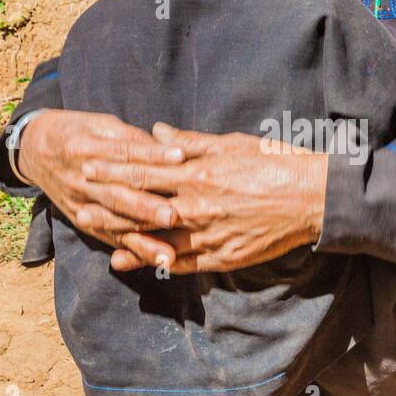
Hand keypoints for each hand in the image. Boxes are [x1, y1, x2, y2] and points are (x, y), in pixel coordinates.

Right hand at [17, 109, 185, 260]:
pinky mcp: (82, 223)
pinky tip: (153, 261)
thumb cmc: (76, 132)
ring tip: (167, 254)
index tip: (180, 156)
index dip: (151, 154)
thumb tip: (168, 149)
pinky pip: (109, 238)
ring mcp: (79, 204)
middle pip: (116, 194)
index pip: (123, 152)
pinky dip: (132, 252)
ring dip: (141, 240)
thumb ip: (132, 138)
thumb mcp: (99, 124)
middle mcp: (80, 180)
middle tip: (173, 216)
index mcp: (85, 147)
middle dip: (145, 207)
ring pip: (114, 223)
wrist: (32, 150)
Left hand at [79, 123, 328, 272]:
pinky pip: (186, 262)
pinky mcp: (224, 255)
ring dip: (130, 241)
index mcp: (198, 172)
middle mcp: (198, 205)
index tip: (88, 167)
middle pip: (144, 206)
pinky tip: (145, 263)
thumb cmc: (276, 162)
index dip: (114, 169)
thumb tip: (157, 132)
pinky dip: (163, 262)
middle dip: (110, 205)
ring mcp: (210, 234)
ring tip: (104, 243)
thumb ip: (191, 142)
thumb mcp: (232, 143)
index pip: (145, 170)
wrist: (313, 198)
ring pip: (160, 239)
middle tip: (81, 204)